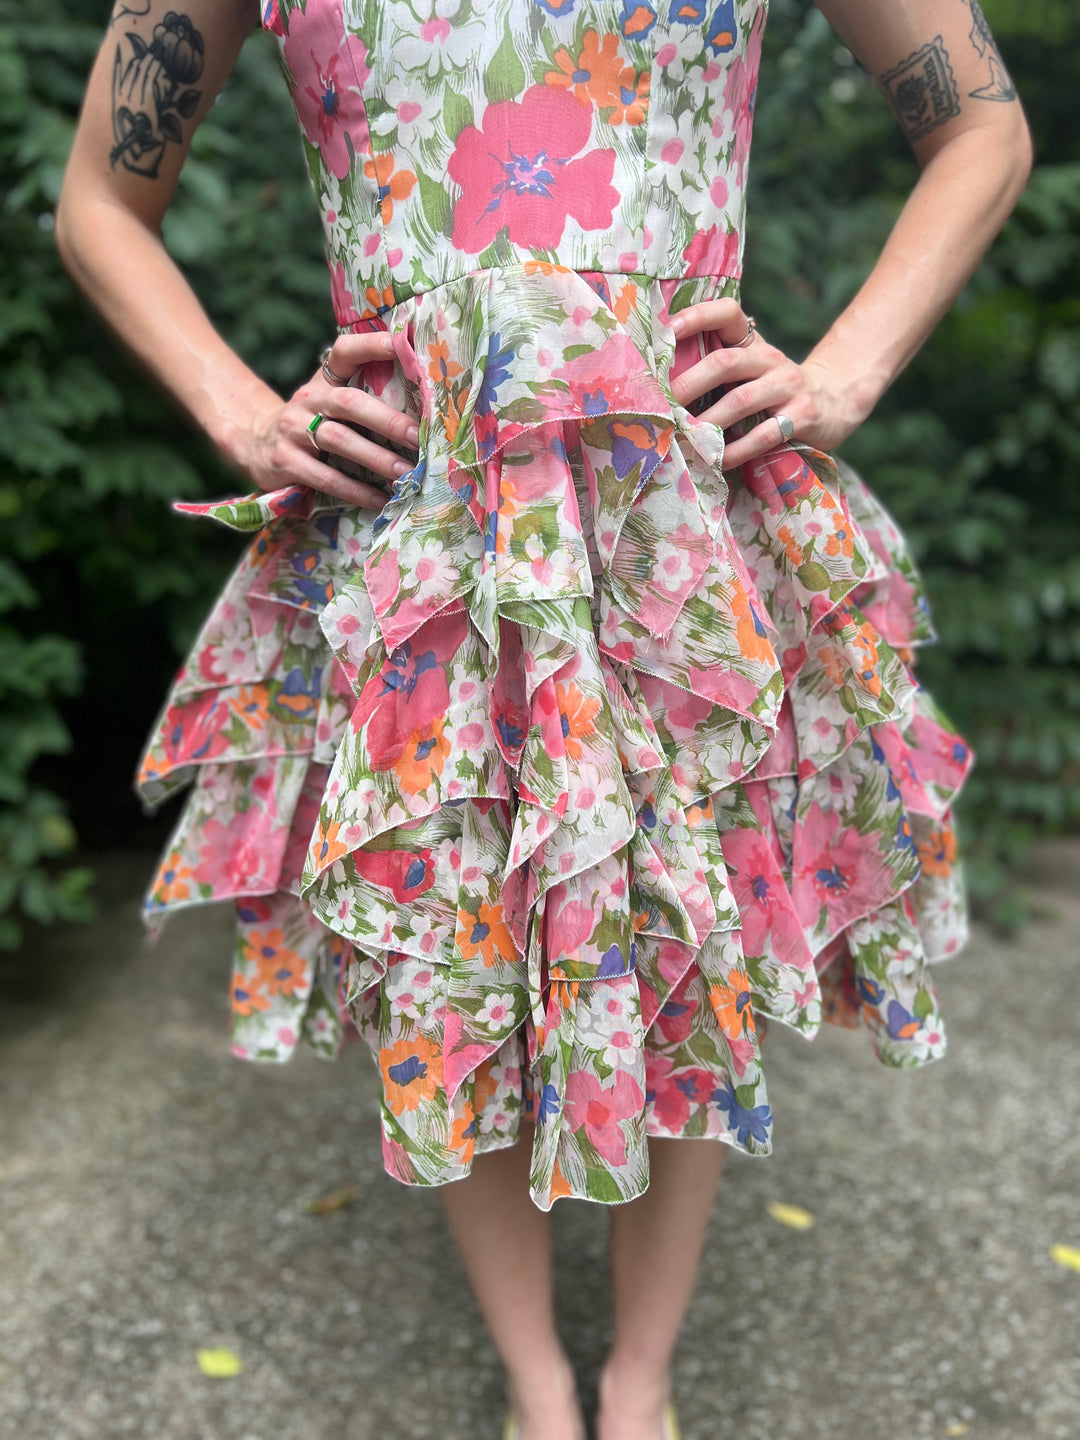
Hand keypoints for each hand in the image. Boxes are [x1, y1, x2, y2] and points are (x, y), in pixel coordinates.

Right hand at [244, 331, 420, 508]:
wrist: (256, 444)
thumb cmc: (311, 423)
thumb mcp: (329, 401)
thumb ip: (363, 398)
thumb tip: (423, 407)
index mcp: (323, 380)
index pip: (345, 352)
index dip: (371, 344)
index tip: (401, 343)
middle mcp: (308, 400)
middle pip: (350, 403)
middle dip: (389, 421)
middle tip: (420, 436)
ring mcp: (293, 430)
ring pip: (340, 441)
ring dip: (377, 459)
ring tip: (406, 474)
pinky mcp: (286, 462)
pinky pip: (326, 477)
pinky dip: (355, 490)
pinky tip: (379, 498)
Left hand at [668, 299, 864, 471]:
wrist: (834, 401)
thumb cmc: (773, 389)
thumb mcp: (750, 368)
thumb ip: (717, 369)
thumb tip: (660, 385)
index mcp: (752, 342)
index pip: (727, 314)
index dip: (698, 316)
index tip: (668, 331)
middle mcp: (769, 358)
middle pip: (725, 363)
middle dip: (690, 384)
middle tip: (663, 405)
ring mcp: (788, 386)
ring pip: (741, 401)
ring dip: (708, 422)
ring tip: (685, 436)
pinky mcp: (802, 415)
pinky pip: (764, 435)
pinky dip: (737, 450)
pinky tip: (718, 459)